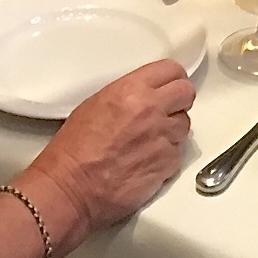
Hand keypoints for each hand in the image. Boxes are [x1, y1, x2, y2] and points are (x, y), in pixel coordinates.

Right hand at [24, 59, 196, 233]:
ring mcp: (163, 138)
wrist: (71, 187)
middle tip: (168, 109)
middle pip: (186, 93)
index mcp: (132, 90)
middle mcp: (152, 110)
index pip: (172, 70)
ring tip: (150, 139)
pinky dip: (167, 155)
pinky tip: (148, 159)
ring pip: (184, 125)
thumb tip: (146, 95)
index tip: (170, 85)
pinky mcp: (167, 165)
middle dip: (179, 100)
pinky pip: (178, 152)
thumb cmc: (74, 150)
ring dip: (172, 130)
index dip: (172, 78)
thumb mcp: (96, 103)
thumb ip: (129, 94)